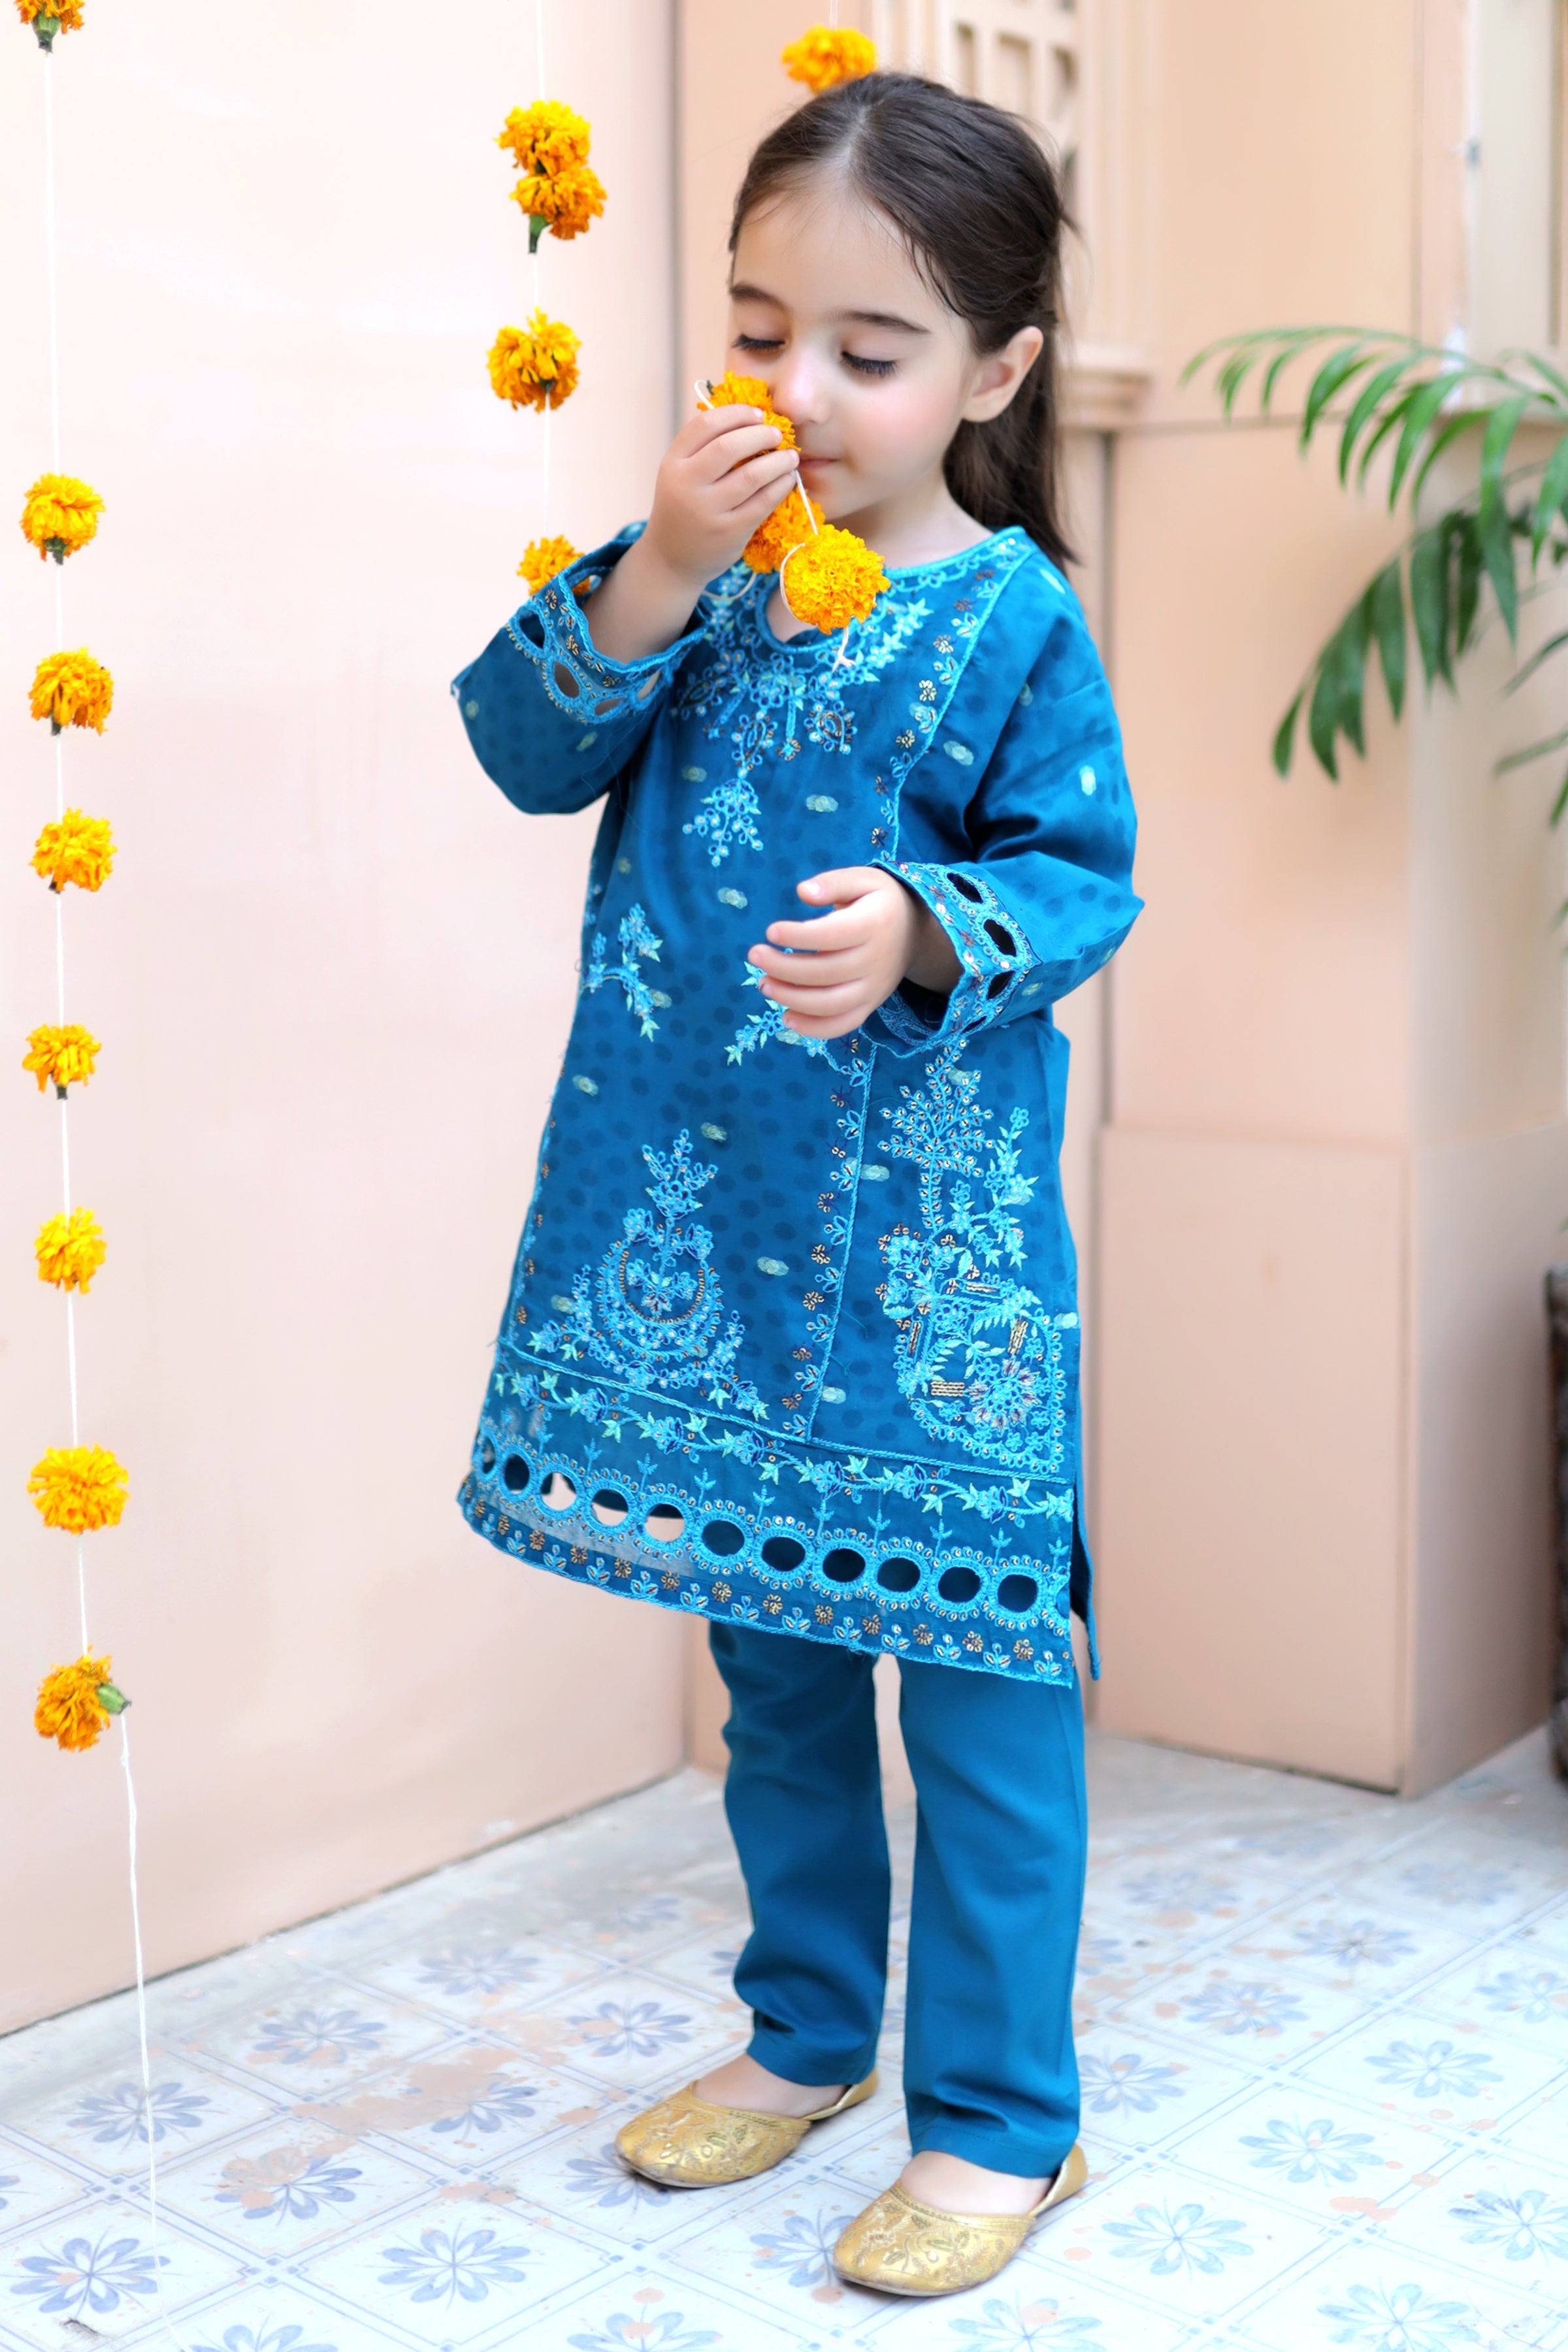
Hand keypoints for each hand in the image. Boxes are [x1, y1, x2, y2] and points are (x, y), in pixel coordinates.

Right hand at [584, 407, 800, 663]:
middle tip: (777, 434)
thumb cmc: (683, 507)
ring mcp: (708, 511)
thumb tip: (748, 416)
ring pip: (751, 475)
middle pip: (729, 447)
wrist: (672, 559)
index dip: (736, 413)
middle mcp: (687, 485)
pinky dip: (780, 486)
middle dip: (760, 434)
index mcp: (673, 463)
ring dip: (778, 461)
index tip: (757, 414)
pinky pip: (762, 502)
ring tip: (790, 456)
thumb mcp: (680, 474)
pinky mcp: (729, 532)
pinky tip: (788, 479)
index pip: (705, 425)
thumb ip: (703, 448)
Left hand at [747, 867, 959, 1039]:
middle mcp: (876, 961)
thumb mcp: (864, 880)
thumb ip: (833, 883)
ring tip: (764, 985)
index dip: (799, 936)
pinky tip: (787, 1017)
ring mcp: (874, 988)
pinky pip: (844, 1025)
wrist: (913, 932)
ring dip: (792, 999)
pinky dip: (814, 1028)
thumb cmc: (879, 902)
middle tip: (755, 955)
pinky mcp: (870, 1005)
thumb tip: (803, 892)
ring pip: (831, 1004)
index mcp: (875, 924)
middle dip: (784, 968)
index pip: (833, 935)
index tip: (770, 931)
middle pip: (826, 973)